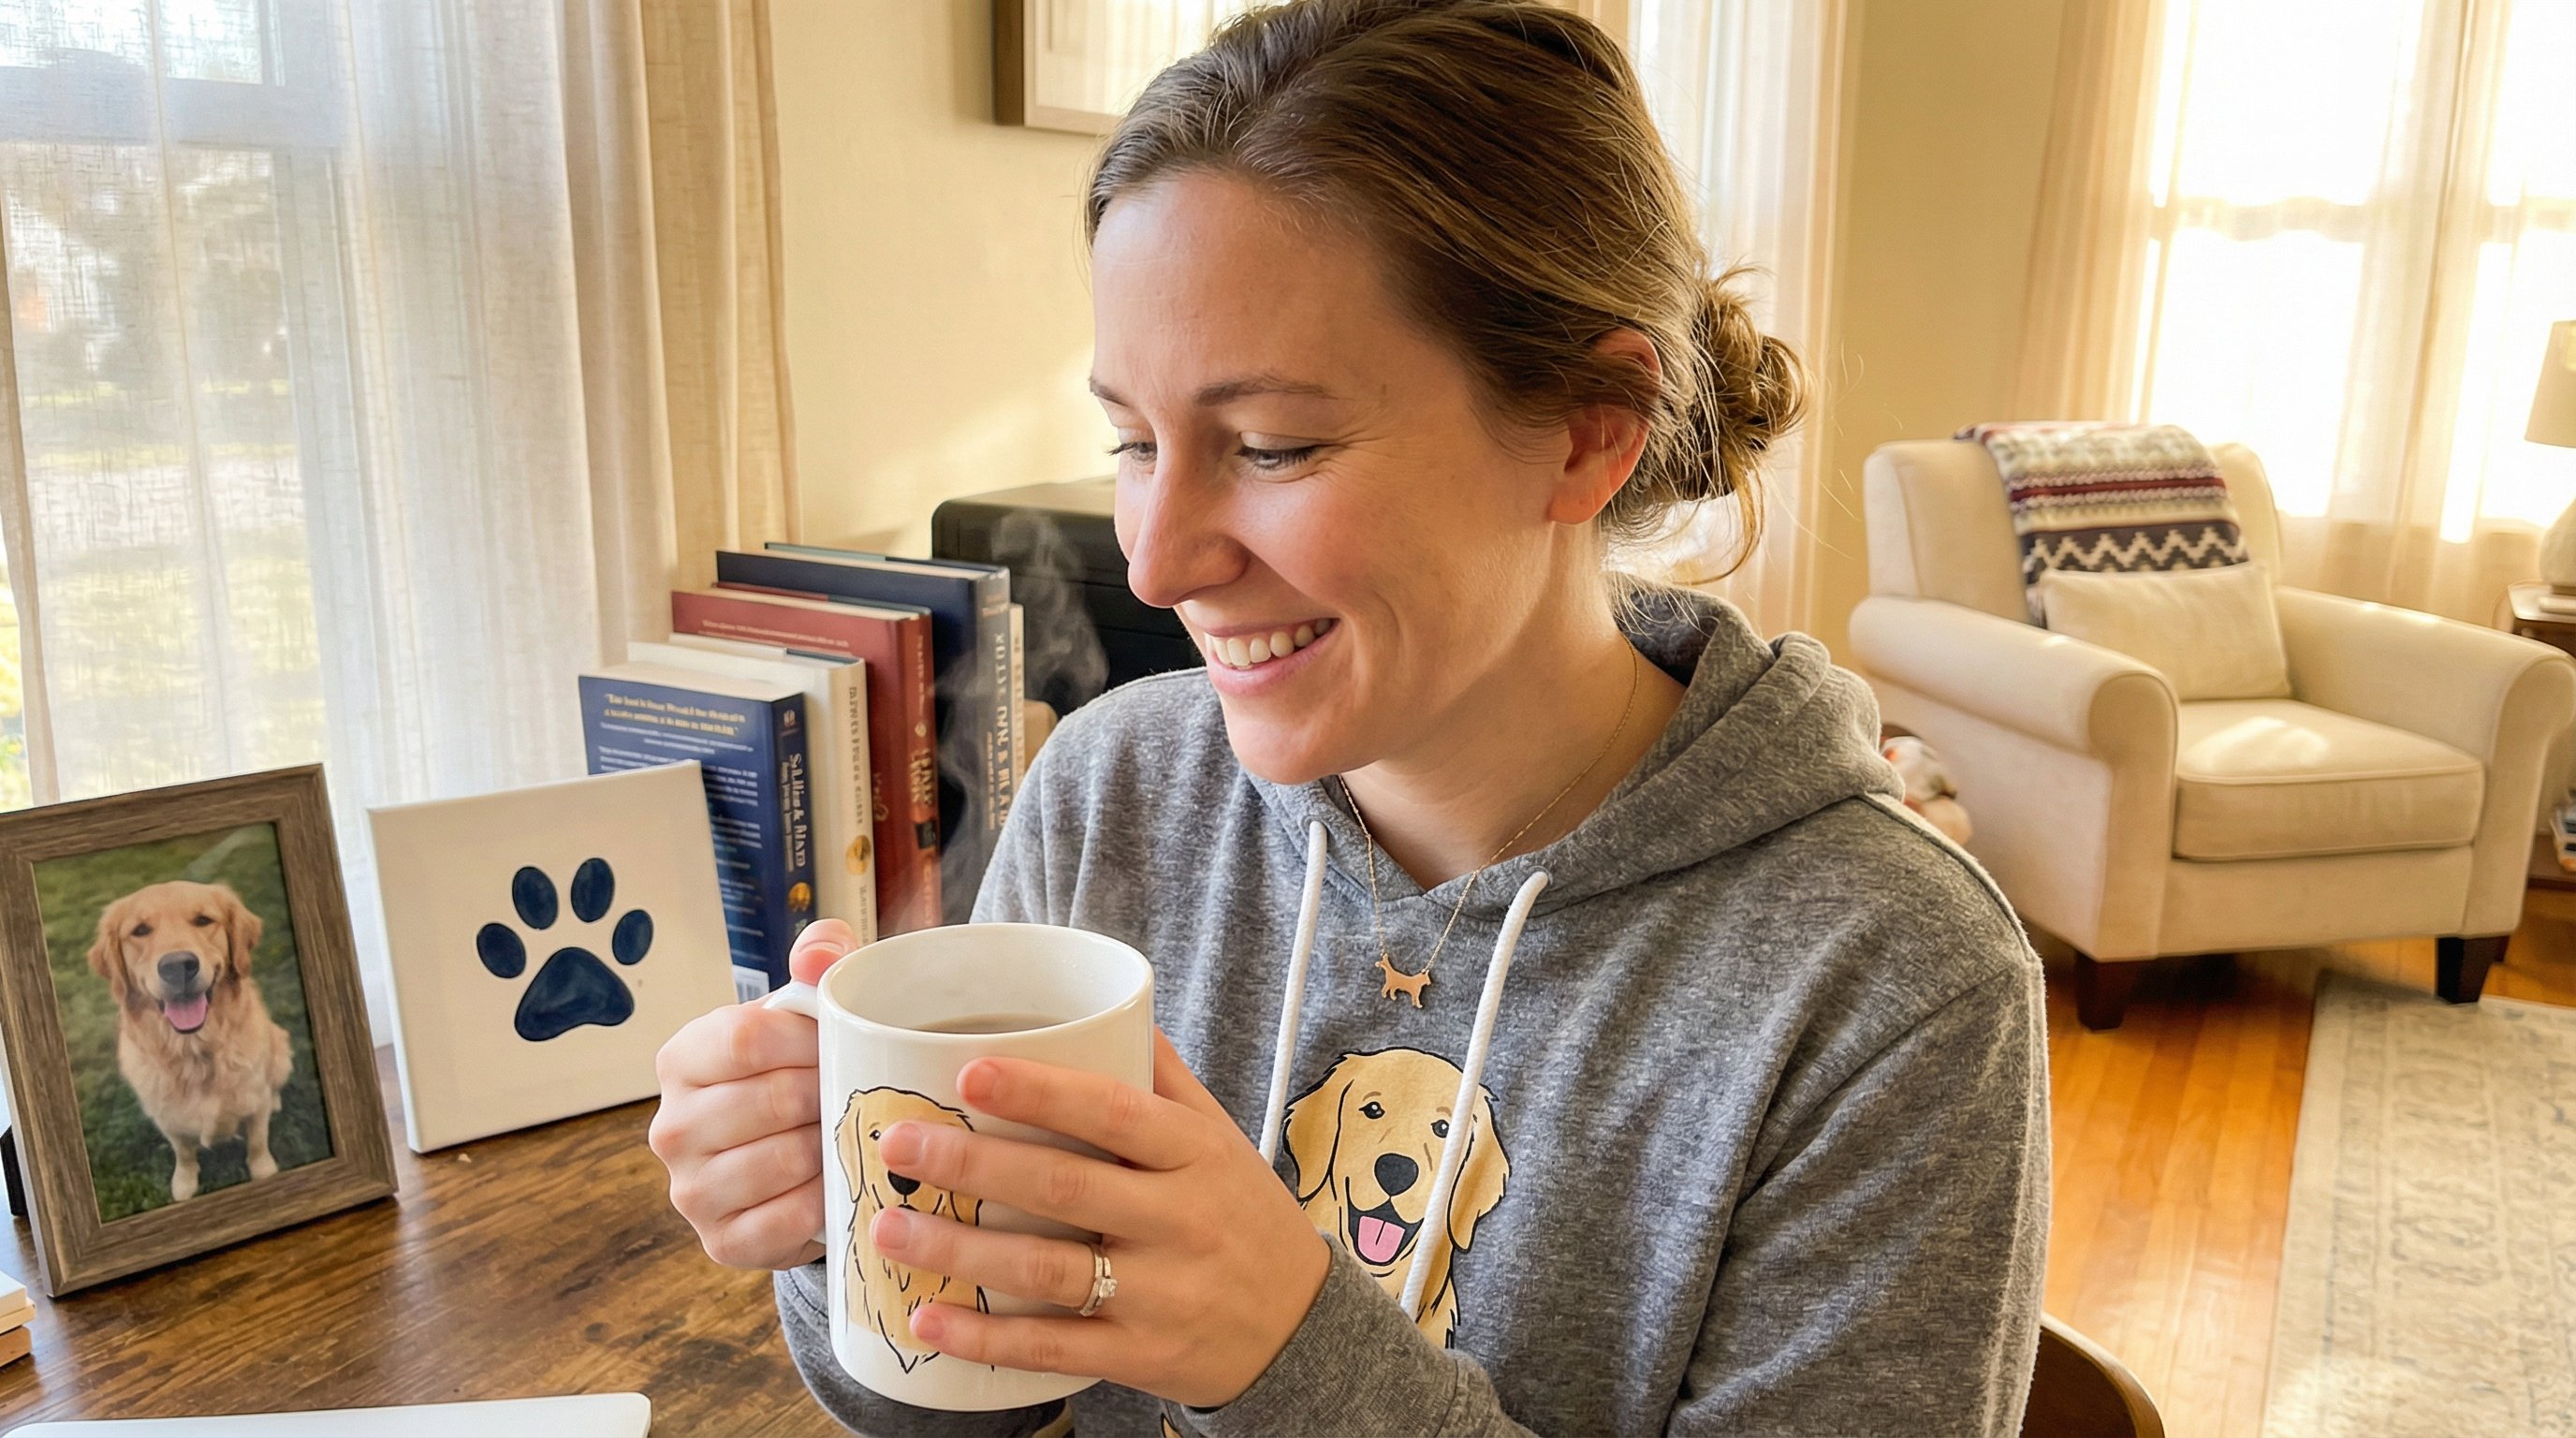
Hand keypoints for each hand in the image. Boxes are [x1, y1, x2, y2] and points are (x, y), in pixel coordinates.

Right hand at [647, 919, 855, 1269]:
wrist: (795, 1161)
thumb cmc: (801, 1071)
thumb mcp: (808, 1010)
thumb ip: (819, 961)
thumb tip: (819, 955)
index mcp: (682, 1059)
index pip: (747, 1039)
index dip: (810, 1040)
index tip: (845, 1042)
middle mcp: (671, 1126)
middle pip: (773, 1100)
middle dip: (831, 1093)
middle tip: (863, 1091)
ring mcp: (690, 1190)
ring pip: (785, 1159)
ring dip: (832, 1145)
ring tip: (853, 1132)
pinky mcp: (721, 1241)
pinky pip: (790, 1217)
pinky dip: (828, 1197)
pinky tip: (841, 1179)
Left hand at [869, 1032, 1331, 1408]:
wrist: (1302, 1329)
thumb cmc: (1245, 1215)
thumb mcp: (1221, 1139)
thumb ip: (1162, 1078)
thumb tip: (1105, 1000)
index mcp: (1195, 1152)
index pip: (1113, 1111)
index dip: (1041, 1091)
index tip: (969, 1070)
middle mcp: (1180, 1219)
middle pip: (1064, 1187)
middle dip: (973, 1163)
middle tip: (899, 1145)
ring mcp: (1161, 1292)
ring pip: (1048, 1268)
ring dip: (961, 1249)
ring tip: (890, 1227)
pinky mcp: (1142, 1355)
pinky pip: (1055, 1346)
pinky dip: (987, 1337)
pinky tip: (929, 1318)